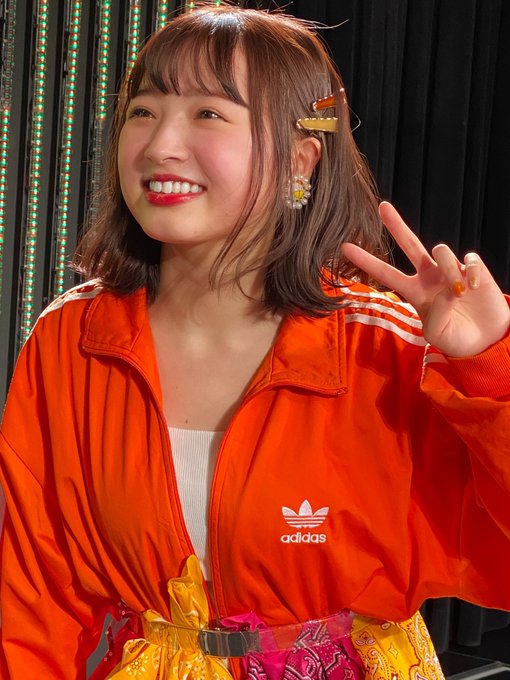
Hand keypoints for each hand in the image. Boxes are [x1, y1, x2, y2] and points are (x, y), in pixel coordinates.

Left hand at [341, 202, 509, 356]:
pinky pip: (468, 259)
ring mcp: (450, 270)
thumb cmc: (456, 338)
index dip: (366, 261)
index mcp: (414, 292)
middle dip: (396, 225)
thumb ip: (436, 316)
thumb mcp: (437, 334)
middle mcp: (429, 276)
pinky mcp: (472, 268)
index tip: (345, 247)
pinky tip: (473, 287)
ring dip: (449, 269)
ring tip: (460, 293)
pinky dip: (470, 272)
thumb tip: (446, 291)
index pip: (386, 274)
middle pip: (409, 244)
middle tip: (382, 206)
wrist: (484, 340)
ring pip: (441, 251)